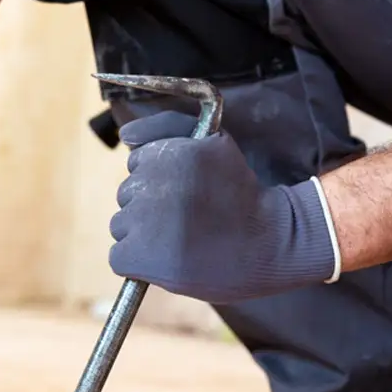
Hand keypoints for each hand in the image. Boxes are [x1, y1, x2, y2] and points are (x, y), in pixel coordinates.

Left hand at [108, 110, 335, 302]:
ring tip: (182, 242)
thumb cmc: (242, 195)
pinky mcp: (142, 254)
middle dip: (151, 208)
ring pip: (121, 226)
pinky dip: (138, 264)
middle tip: (189, 220)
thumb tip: (124, 135)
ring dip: (144, 236)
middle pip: (127, 196)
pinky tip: (169, 262)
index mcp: (170, 153)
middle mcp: (155, 182)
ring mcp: (146, 219)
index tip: (188, 195)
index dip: (160, 182)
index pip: (137, 166)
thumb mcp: (212, 142)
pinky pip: (119, 257)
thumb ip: (166, 127)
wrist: (272, 245)